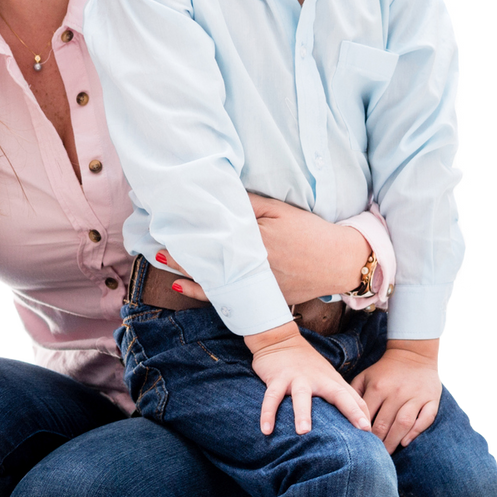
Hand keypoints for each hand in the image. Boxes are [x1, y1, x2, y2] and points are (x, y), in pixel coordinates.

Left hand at [153, 198, 367, 307]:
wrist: (339, 262)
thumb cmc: (310, 232)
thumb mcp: (280, 210)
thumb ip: (249, 204)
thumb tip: (219, 198)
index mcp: (255, 240)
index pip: (215, 235)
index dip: (191, 232)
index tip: (168, 225)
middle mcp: (251, 265)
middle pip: (210, 259)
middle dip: (182, 253)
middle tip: (158, 246)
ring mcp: (255, 285)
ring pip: (214, 279)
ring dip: (187, 273)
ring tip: (164, 265)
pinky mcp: (261, 298)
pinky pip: (228, 297)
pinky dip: (204, 293)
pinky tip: (183, 287)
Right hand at [244, 322, 374, 436]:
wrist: (280, 339)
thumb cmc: (307, 364)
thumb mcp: (328, 377)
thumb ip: (342, 395)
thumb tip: (359, 420)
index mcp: (332, 381)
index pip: (353, 398)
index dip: (363, 413)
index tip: (372, 431)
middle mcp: (317, 379)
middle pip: (338, 395)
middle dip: (351, 411)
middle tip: (362, 429)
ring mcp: (297, 378)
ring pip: (301, 396)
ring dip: (302, 414)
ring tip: (303, 432)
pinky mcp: (277, 378)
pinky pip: (271, 398)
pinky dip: (267, 414)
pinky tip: (266, 430)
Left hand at [352, 341, 441, 451]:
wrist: (413, 354)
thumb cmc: (385, 370)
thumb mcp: (365, 376)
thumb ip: (353, 394)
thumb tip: (340, 413)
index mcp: (378, 387)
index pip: (367, 415)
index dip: (361, 432)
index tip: (357, 445)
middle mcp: (397, 393)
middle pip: (384, 423)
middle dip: (377, 442)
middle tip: (371, 456)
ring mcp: (415, 396)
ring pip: (403, 424)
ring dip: (394, 441)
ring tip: (386, 455)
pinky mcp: (431, 399)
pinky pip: (425, 419)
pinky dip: (416, 432)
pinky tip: (406, 443)